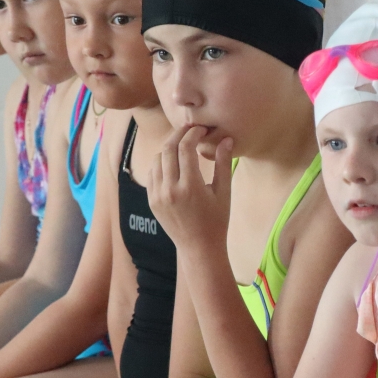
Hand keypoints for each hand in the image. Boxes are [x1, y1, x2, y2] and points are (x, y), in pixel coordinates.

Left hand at [146, 125, 233, 255]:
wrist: (198, 248)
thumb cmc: (216, 221)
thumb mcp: (224, 193)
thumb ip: (223, 164)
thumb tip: (226, 139)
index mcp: (190, 187)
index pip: (185, 148)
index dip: (193, 134)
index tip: (201, 130)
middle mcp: (170, 190)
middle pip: (168, 149)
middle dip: (179, 134)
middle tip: (189, 130)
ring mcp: (158, 196)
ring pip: (157, 159)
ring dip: (169, 148)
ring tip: (182, 146)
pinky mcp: (152, 200)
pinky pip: (152, 173)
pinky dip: (161, 163)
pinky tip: (173, 163)